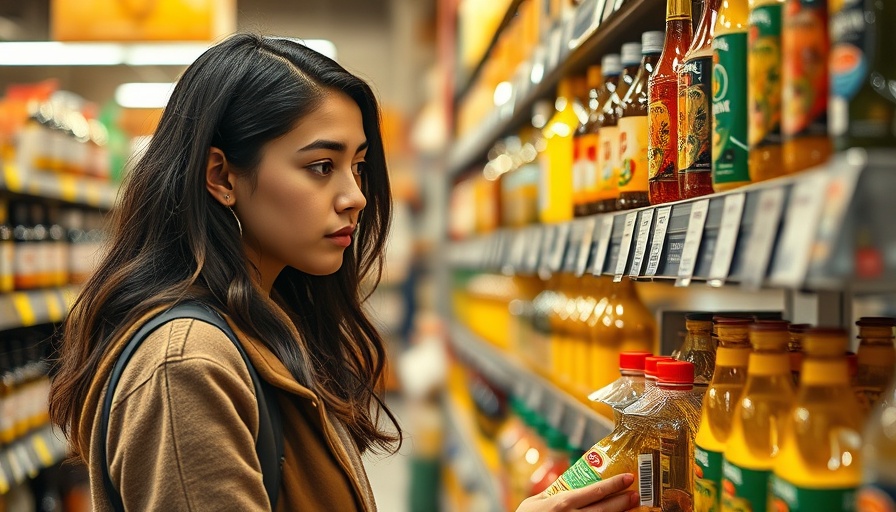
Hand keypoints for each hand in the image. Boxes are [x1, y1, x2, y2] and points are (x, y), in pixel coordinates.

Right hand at [515, 473, 639, 511]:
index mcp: (563, 503)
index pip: (594, 491)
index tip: (628, 477)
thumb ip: (553, 491)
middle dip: (623, 500)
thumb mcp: (536, 501)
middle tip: (636, 492)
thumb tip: (570, 480)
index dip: (613, 484)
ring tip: (632, 506)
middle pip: (605, 508)